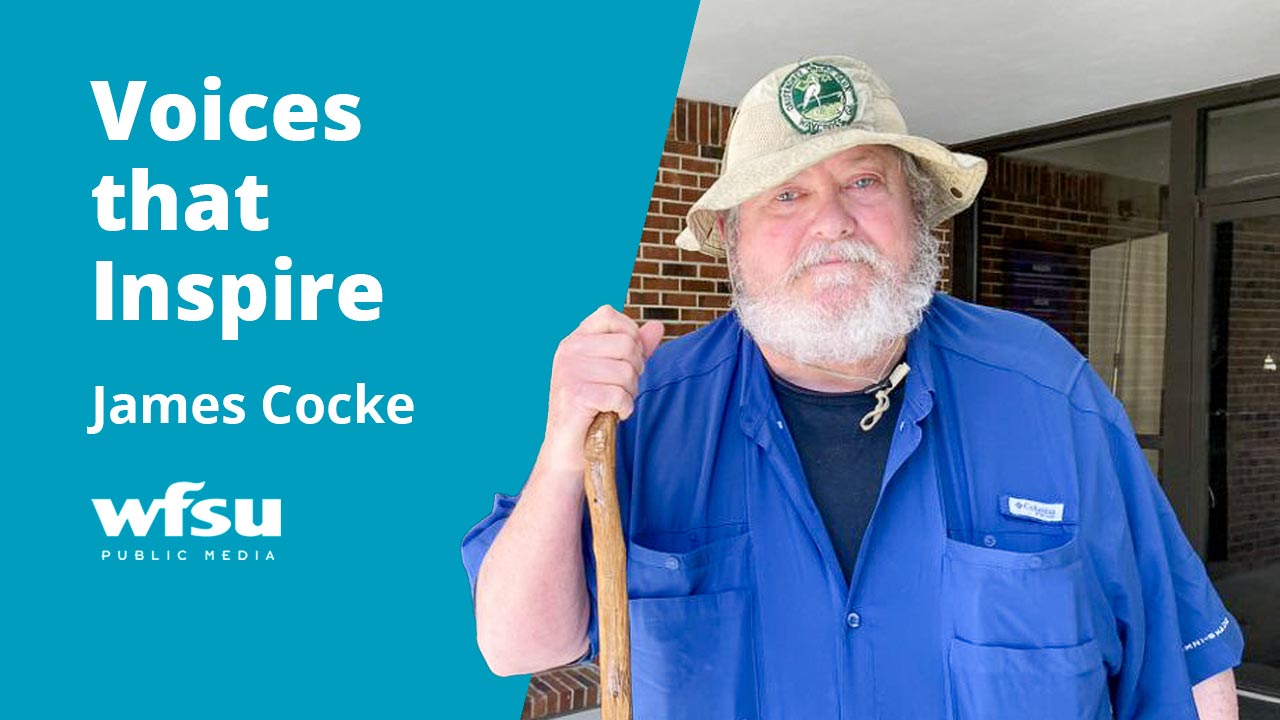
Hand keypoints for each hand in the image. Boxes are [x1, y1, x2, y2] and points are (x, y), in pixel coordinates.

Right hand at [541, 305, 663, 477]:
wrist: (568, 449)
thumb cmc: (592, 408)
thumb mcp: (614, 372)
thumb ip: (635, 348)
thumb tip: (658, 326)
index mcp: (574, 340)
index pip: (608, 314)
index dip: (629, 335)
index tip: (626, 361)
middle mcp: (568, 350)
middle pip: (626, 344)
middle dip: (634, 371)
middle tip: (620, 390)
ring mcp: (569, 371)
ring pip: (626, 372)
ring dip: (629, 394)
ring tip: (613, 404)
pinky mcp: (575, 395)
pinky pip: (619, 395)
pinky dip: (624, 409)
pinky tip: (612, 415)